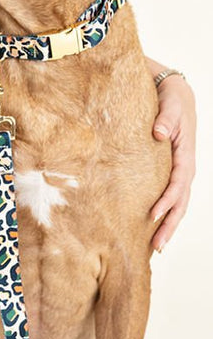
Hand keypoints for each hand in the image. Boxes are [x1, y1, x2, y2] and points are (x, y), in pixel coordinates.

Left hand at [150, 73, 195, 251]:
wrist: (174, 92)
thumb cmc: (172, 99)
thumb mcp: (170, 105)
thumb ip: (165, 119)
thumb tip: (158, 134)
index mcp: (185, 155)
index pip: (177, 184)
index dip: (167, 200)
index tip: (153, 214)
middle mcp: (184, 167)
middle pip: (180, 202)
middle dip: (169, 224)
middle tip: (156, 246)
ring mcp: (178, 170)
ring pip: (177, 202)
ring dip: (167, 223)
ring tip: (155, 245)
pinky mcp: (169, 168)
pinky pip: (169, 193)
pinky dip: (164, 210)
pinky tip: (153, 223)